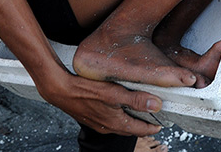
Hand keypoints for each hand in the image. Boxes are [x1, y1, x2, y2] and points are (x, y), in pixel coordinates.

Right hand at [38, 70, 163, 135]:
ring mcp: (98, 123)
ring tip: (138, 113)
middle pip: (130, 129)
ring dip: (130, 121)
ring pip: (119, 125)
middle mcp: (107, 127)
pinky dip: (118, 116)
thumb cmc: (85, 90)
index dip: (152, 127)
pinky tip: (117, 107)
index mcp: (115, 123)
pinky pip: (109, 120)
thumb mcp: (114, 93)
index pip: (140, 129)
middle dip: (142, 125)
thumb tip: (156, 105)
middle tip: (152, 120)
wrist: (60, 90)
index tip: (161, 125)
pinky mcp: (91, 117)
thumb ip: (136, 100)